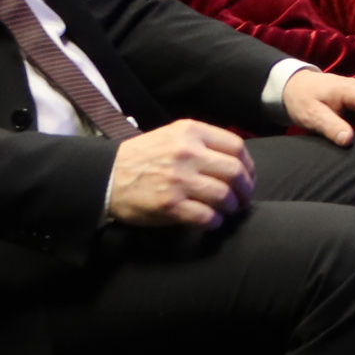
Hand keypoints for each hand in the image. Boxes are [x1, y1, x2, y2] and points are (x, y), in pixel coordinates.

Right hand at [107, 120, 254, 228]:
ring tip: (228, 211)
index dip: (248, 166)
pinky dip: (215, 222)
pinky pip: (206, 216)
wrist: (106, 177)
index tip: (248, 178)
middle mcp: (188, 153)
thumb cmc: (142, 157)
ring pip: (224, 196)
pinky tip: (212, 222)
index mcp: (191, 132)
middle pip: (235, 172)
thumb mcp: (172, 135)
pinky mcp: (170, 204)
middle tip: (243, 200)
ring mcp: (179, 179)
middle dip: (245, 190)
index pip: (236, 147)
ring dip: (232, 207)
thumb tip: (236, 161)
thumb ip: (202, 142)